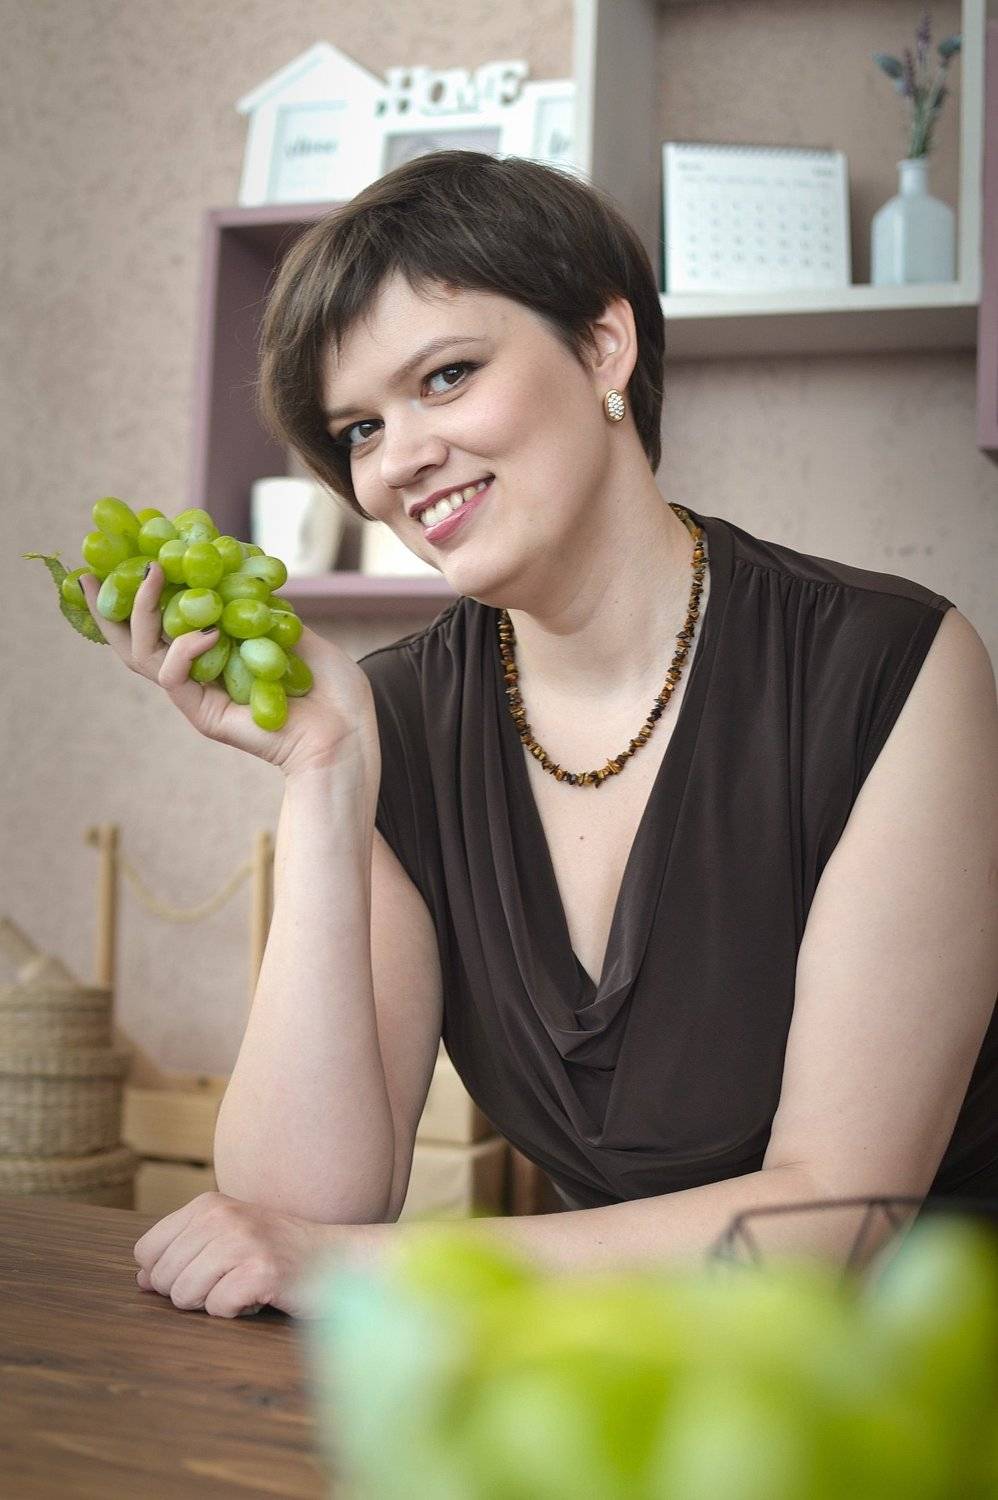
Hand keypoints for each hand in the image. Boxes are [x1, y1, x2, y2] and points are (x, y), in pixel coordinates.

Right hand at [80, 563, 379, 780]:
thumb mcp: (293, 631)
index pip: (165, 624)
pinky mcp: (204, 715)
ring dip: (141, 610)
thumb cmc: (332, 689)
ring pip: (143, 655)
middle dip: (109, 604)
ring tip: (153, 574)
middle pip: (135, 641)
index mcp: (217, 655)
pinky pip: (173, 677)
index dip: (138, 594)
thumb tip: (236, 572)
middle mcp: (200, 676)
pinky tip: (209, 630)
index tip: (124, 556)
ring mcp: (198, 696)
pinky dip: (184, 648)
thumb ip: (259, 608)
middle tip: (92, 570)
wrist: (349, 732)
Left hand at [132, 1191, 391, 1318]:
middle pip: (163, 1279)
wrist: (337, 1259)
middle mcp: (222, 1215)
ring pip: (185, 1295)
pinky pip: (218, 1308)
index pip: (146, 1251)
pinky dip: (237, 1311)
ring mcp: (243, 1240)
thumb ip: (183, 1251)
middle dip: (191, 1293)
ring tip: (245, 1286)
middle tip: (231, 1280)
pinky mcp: (263, 1270)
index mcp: (207, 1204)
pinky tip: (261, 1295)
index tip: (204, 1272)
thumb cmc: (278, 1253)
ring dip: (214, 1303)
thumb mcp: (227, 1237)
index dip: (167, 1274)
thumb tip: (141, 1277)